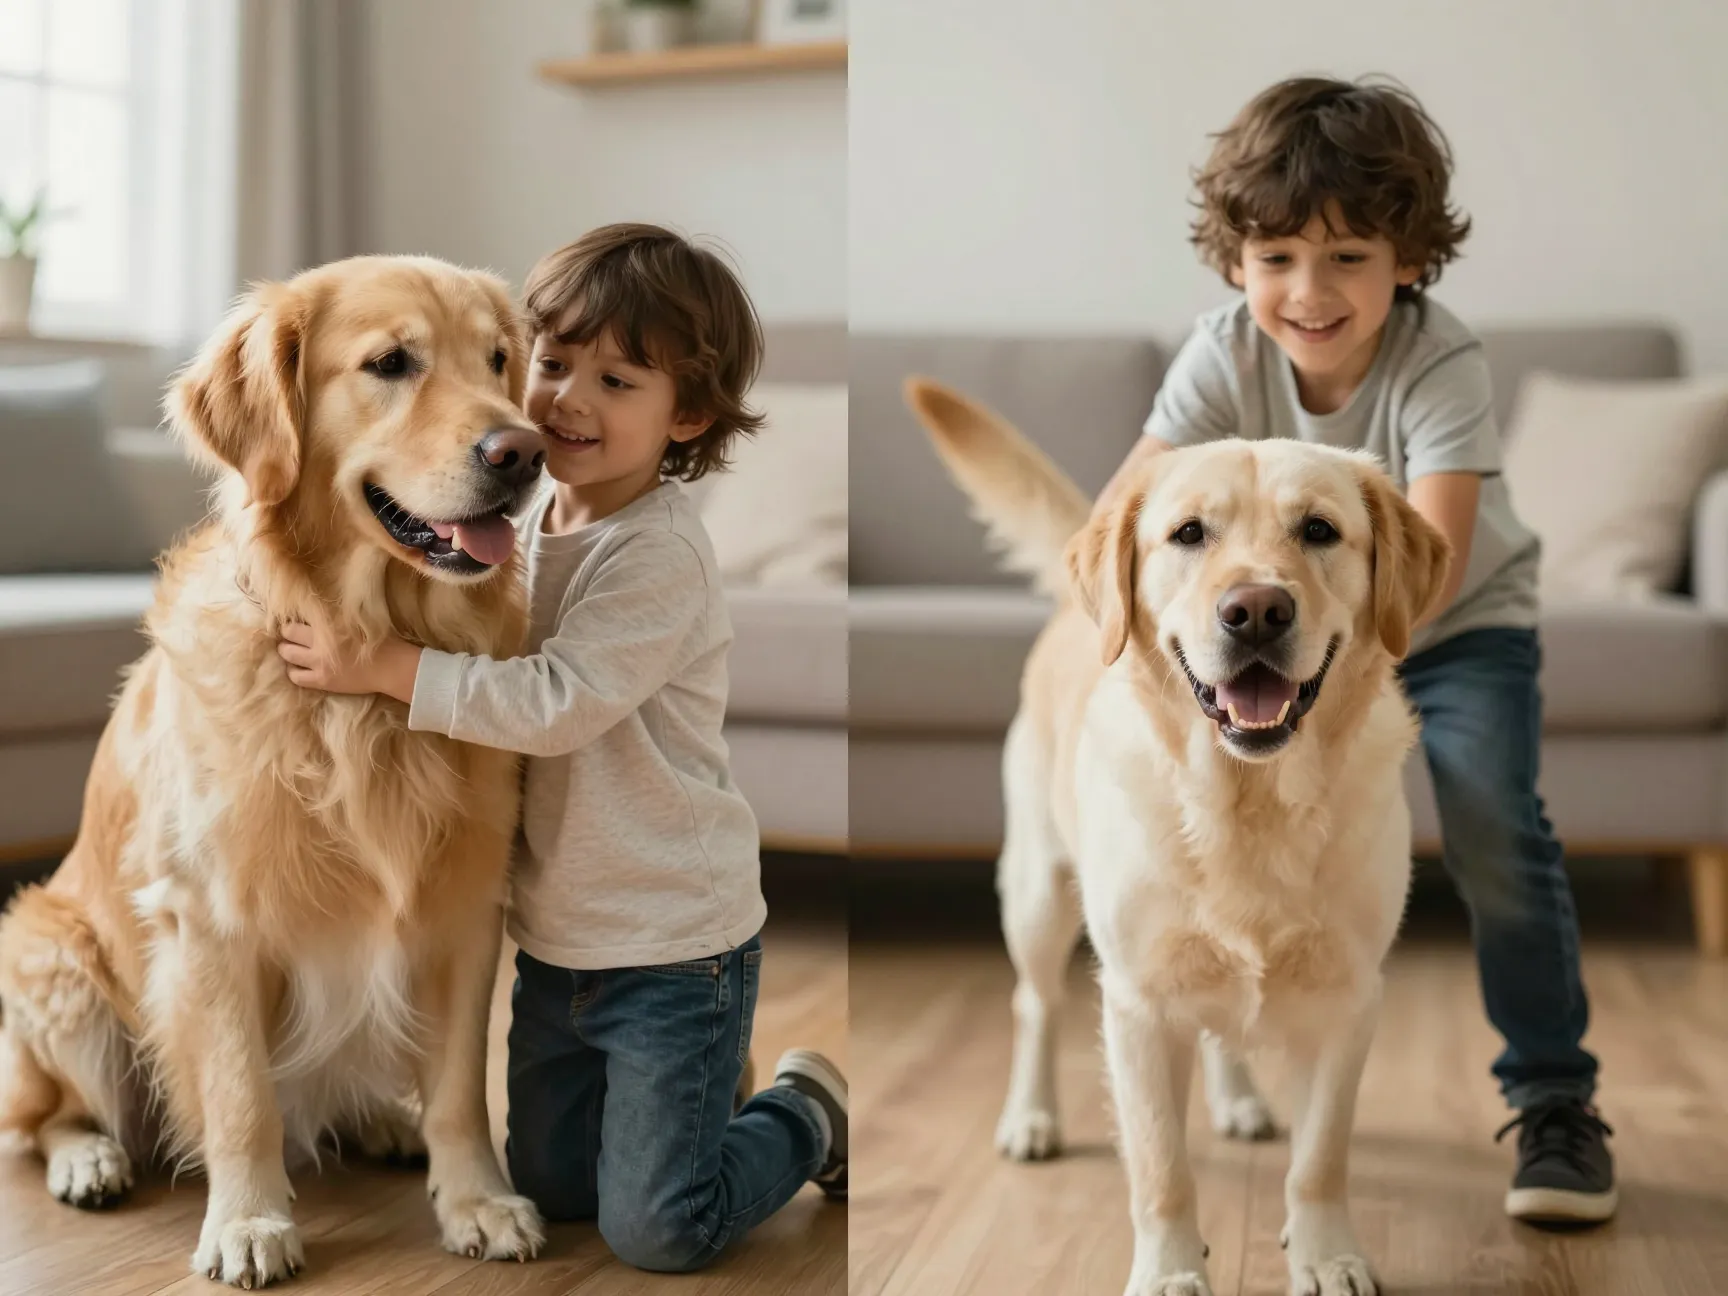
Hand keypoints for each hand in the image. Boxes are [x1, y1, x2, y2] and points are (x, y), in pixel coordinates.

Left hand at [277, 621, 421, 703]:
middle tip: (290, 634)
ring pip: (288, 654)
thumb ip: (336, 615)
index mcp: (330, 624)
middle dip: (286, 632)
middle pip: (288, 633)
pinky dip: (293, 671)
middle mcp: (320, 642)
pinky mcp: (322, 680)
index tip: (295, 619)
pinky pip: (296, 677)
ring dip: (286, 650)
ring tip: (291, 650)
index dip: (294, 617)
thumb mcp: (358, 620)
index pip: (300, 616)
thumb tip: (318, 607)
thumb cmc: (380, 640)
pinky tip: (299, 668)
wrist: (391, 667)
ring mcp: (319, 663)